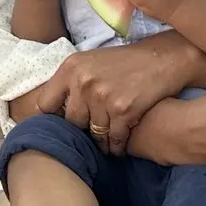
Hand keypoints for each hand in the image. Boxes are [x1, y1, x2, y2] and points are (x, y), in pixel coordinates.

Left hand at [34, 40, 188, 154]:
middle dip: (80, 129)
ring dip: (100, 142)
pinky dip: (116, 146)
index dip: (53, 116)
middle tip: (89, 132)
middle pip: (70, 122)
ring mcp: (102, 96)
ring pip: (92, 134)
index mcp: (71, 67)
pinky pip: (113, 140)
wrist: (161, 59)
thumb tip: (50, 109)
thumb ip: (71, 82)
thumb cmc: (124, 62)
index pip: (44, 103)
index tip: (63, 121)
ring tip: (105, 143)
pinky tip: (119, 145)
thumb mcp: (91, 62)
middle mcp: (83, 81)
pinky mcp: (123, 110)